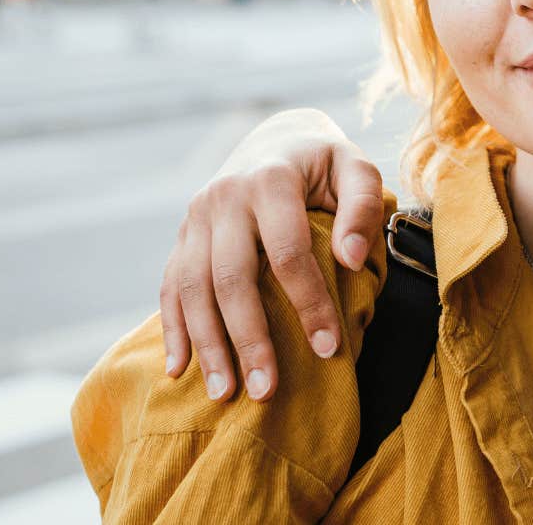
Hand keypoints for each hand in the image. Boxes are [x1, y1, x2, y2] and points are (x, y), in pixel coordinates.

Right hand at [158, 108, 386, 400]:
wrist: (276, 138)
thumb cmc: (325, 164)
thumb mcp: (356, 168)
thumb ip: (363, 206)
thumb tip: (350, 259)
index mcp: (270, 179)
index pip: (288, 251)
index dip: (309, 302)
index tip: (329, 348)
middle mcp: (224, 197)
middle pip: (230, 277)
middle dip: (247, 338)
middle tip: (265, 391)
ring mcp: (196, 218)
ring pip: (191, 288)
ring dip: (206, 345)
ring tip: (224, 394)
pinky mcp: (182, 236)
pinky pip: (170, 286)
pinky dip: (172, 329)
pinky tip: (179, 370)